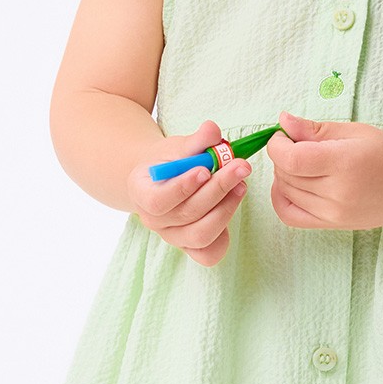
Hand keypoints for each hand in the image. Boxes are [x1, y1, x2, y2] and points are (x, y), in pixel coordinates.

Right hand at [128, 119, 251, 265]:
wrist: (164, 179)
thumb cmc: (170, 161)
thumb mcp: (178, 146)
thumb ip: (196, 141)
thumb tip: (213, 130)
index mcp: (141, 193)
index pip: (158, 200)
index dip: (182, 187)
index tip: (204, 169)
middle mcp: (153, 220)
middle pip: (187, 214)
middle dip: (218, 189)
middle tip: (240, 167)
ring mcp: (172, 237)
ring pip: (201, 235)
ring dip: (226, 209)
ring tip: (241, 185)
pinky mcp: (190, 246)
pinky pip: (209, 253)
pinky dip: (225, 235)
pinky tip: (232, 204)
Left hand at [266, 110, 382, 229]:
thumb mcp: (355, 132)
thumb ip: (315, 129)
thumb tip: (283, 122)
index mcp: (343, 163)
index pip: (291, 159)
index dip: (277, 146)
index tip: (282, 136)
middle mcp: (337, 193)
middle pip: (287, 175)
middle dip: (281, 156)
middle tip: (295, 144)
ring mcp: (335, 213)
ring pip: (286, 194)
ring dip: (283, 175)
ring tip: (300, 163)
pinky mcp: (333, 225)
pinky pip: (291, 216)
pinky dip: (282, 199)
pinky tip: (291, 185)